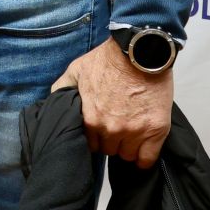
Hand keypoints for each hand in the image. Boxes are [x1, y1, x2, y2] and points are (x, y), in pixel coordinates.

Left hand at [50, 38, 173, 168]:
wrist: (139, 50)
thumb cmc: (109, 59)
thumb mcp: (76, 69)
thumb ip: (62, 88)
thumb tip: (54, 102)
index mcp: (90, 119)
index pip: (92, 145)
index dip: (97, 137)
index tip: (103, 129)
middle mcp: (111, 129)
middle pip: (110, 150)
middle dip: (113, 140)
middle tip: (119, 125)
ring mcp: (134, 131)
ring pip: (128, 155)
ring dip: (129, 146)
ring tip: (133, 131)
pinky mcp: (155, 130)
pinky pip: (147, 159)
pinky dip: (145, 156)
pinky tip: (144, 147)